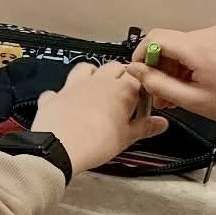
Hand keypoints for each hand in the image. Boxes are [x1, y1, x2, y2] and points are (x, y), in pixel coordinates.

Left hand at [32, 62, 168, 173]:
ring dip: (92, 75)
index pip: (137, 78)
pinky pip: (58, 90)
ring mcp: (72, 86)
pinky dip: (62, 95)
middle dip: (120, 76)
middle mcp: (97, 81)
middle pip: (114, 67)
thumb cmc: (97, 142)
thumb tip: (161, 123)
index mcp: (120, 89)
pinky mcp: (53, 96)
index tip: (141, 102)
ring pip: (85, 68)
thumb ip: (145, 127)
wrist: (58, 147)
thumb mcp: (127, 138)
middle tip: (122, 95)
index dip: (141, 88)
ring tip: (96, 92)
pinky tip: (65, 105)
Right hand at [130, 22, 215, 130]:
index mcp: (199, 48)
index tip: (144, 73)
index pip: (155, 37)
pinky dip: (207, 55)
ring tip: (194, 86)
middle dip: (166, 64)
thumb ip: (157, 84)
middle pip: (175, 41)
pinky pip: (214, 39)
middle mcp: (213, 30)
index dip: (142, 53)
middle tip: (168, 92)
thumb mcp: (192, 101)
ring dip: (187, 60)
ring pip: (194, 42)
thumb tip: (132, 69)